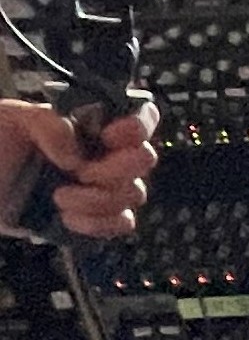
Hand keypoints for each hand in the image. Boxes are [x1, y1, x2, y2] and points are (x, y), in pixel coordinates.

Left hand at [0, 99, 160, 240]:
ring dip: (98, 200)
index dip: (138, 127)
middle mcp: (106, 154)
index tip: (107, 137)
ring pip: (134, 194)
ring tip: (58, 198)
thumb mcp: (12, 119)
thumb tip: (78, 156)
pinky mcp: (96, 219)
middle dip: (115, 170)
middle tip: (79, 173)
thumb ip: (48, 123)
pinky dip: (99, 224)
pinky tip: (67, 218)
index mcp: (91, 124)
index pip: (141, 116)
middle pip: (145, 159)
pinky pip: (123, 223)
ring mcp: (104, 188)